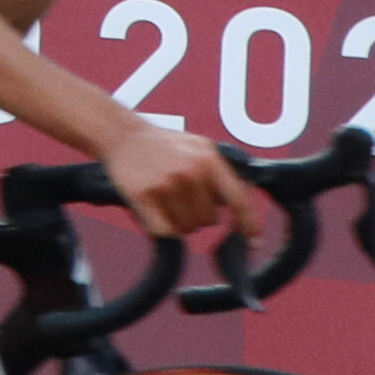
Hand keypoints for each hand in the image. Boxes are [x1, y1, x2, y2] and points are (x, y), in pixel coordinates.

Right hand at [109, 119, 252, 243]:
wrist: (121, 134)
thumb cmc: (162, 144)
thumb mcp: (199, 147)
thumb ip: (221, 172)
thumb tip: (244, 199)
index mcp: (208, 160)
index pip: (239, 199)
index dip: (249, 223)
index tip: (253, 240)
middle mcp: (190, 172)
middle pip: (209, 220)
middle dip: (198, 214)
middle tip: (181, 197)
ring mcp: (166, 184)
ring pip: (187, 227)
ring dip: (178, 221)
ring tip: (166, 199)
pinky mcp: (143, 196)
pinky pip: (164, 231)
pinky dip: (161, 227)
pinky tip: (154, 209)